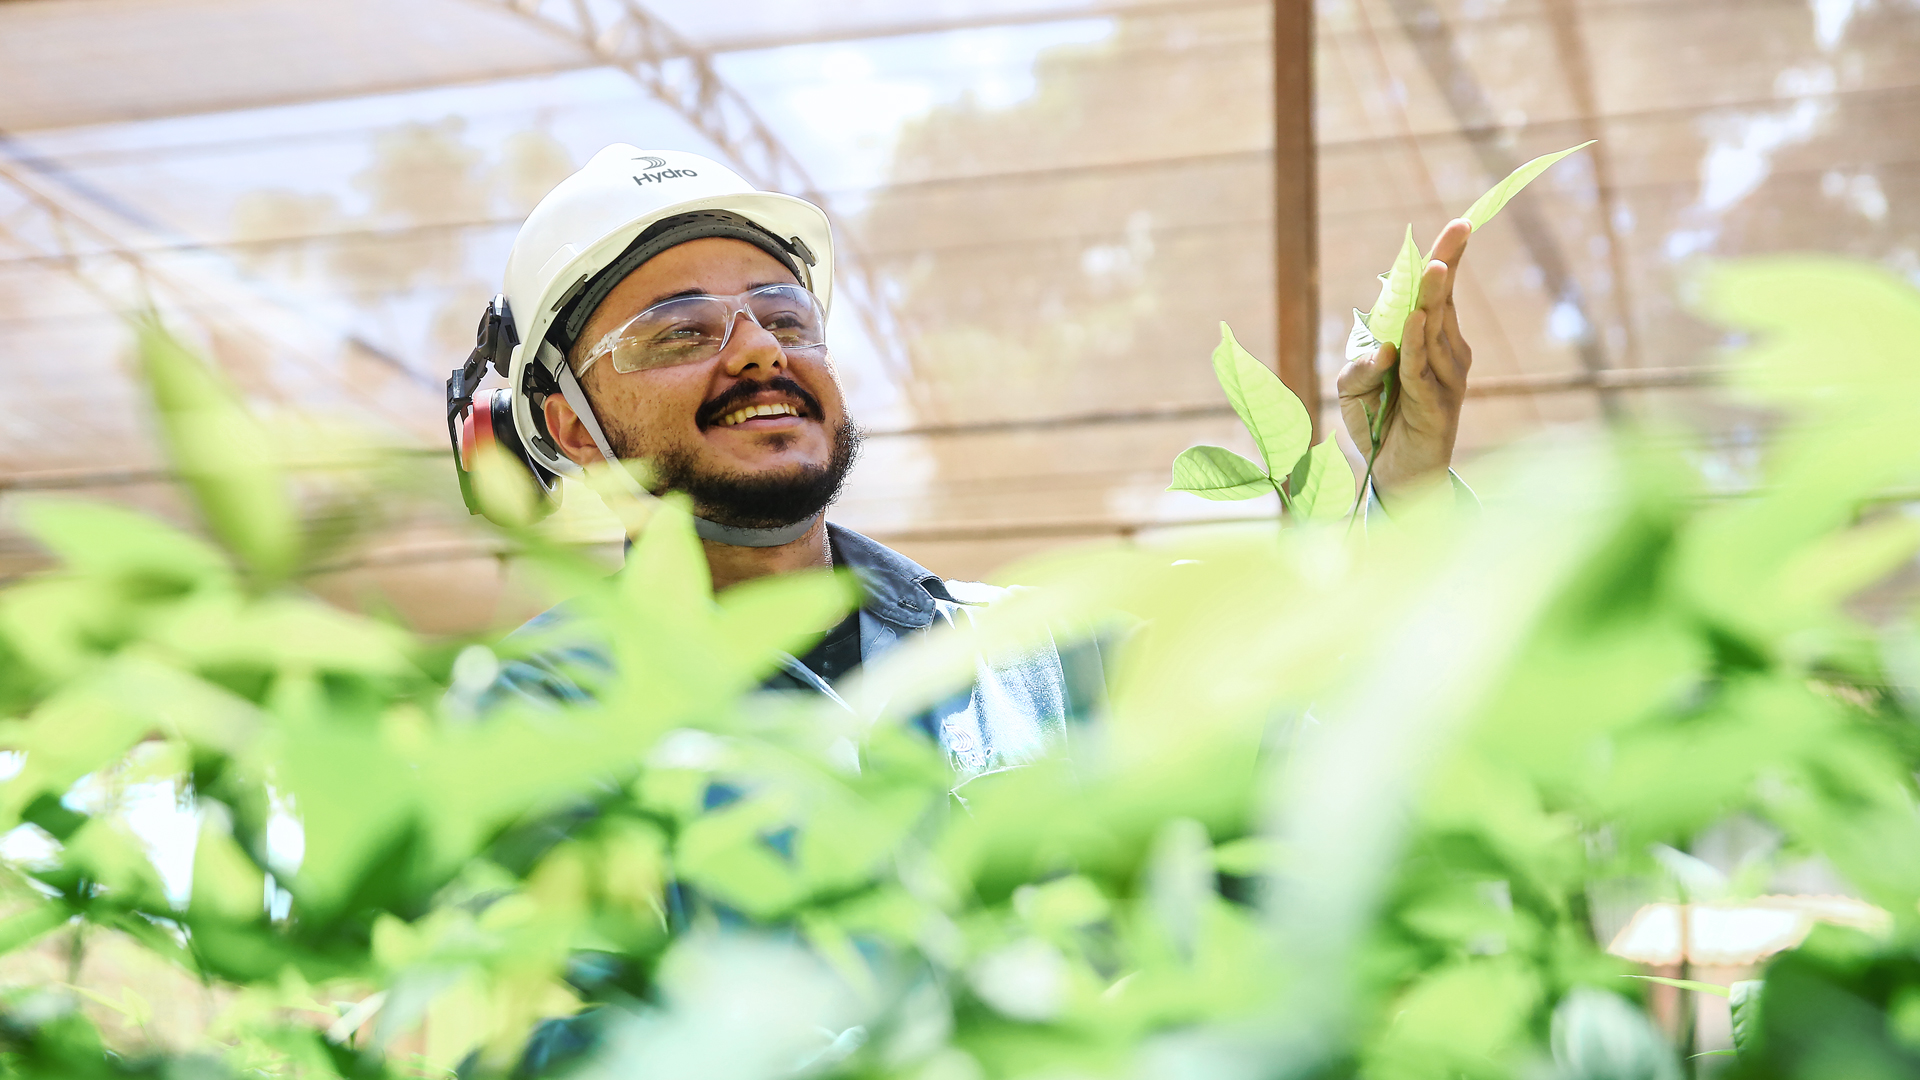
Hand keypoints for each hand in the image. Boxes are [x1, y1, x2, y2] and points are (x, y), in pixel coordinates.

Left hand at [1337, 219, 1473, 508]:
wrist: (1395, 477)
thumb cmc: (1378, 424)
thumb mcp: (1355, 388)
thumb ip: (1361, 363)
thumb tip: (1382, 348)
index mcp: (1431, 342)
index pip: (1439, 294)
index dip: (1447, 259)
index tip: (1459, 225)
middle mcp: (1446, 356)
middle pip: (1444, 302)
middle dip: (1447, 265)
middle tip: (1457, 230)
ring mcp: (1446, 381)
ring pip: (1434, 332)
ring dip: (1432, 298)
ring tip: (1433, 267)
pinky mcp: (1437, 408)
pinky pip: (1421, 370)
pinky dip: (1415, 345)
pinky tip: (1415, 321)